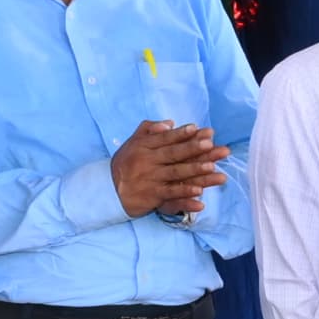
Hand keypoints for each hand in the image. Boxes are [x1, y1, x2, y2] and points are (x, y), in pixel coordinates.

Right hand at [110, 120, 226, 218]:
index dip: (180, 133)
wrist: (107, 190)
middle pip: (173, 154)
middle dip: (192, 149)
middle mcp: (147, 161)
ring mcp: (150, 179)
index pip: (165, 138)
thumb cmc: (125, 164)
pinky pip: (171, 194)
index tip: (197, 128)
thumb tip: (170, 122)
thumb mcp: (133, 143)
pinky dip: (185, 193)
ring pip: (176, 173)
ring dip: (194, 170)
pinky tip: (200, 192)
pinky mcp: (153, 196)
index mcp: (144, 146)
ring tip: (211, 167)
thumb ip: (150, 130)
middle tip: (210, 144)